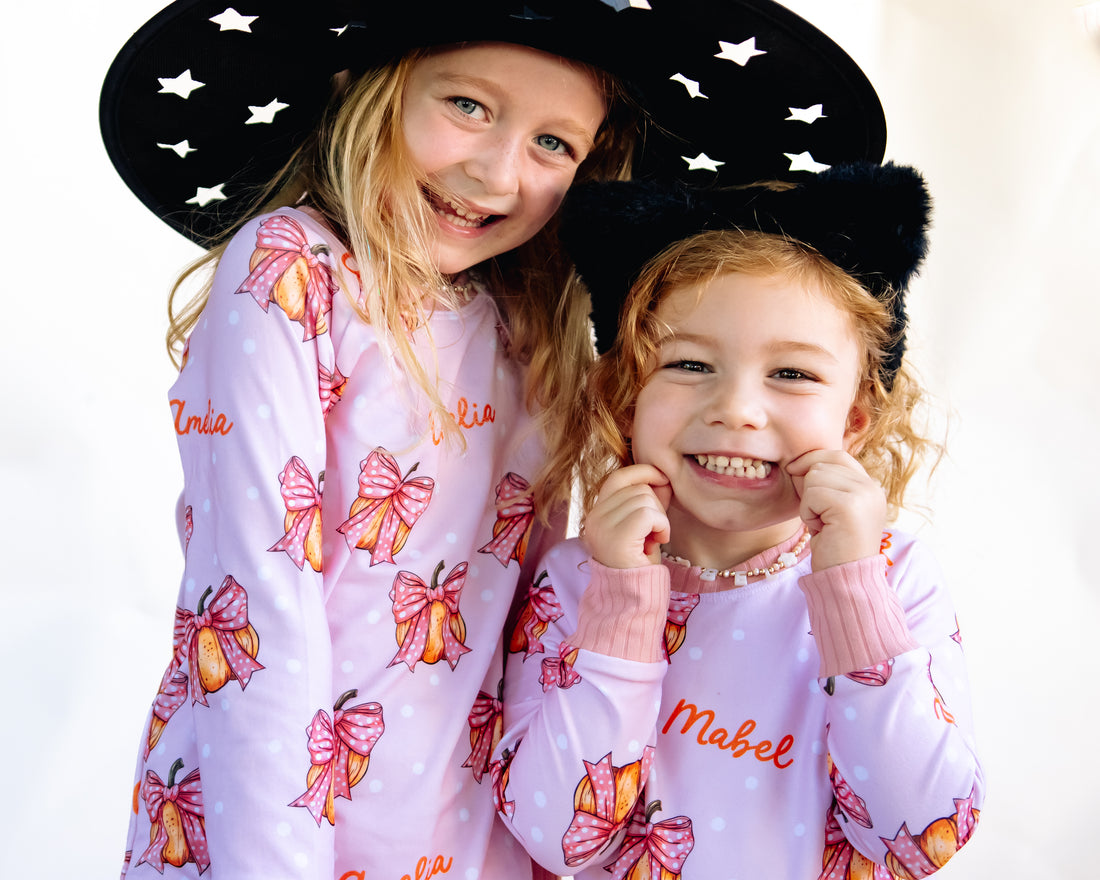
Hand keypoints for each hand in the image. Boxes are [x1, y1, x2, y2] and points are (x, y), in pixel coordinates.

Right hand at [582, 464, 670, 568]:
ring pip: (645, 499)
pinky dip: (662, 525)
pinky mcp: (617, 537)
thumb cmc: (639, 564)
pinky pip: (649, 514)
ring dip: (661, 518)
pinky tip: (659, 541)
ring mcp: (603, 526)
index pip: (617, 478)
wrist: (632, 597)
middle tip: (656, 531)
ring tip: (655, 538)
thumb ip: (649, 502)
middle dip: (656, 505)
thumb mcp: (643, 527)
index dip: (642, 472)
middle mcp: (594, 517)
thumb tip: (663, 479)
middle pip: (637, 488)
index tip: (662, 478)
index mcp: (596, 513)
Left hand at [786, 450, 885, 570]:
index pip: (837, 455)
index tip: (793, 470)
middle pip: (823, 463)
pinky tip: (820, 529)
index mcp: (870, 487)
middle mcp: (871, 487)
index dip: (812, 459)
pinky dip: (808, 512)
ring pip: (814, 476)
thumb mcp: (832, 510)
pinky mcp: (850, 505)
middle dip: (809, 487)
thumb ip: (826, 484)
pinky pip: (812, 494)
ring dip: (808, 502)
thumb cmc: (834, 547)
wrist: (846, 578)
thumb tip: (797, 464)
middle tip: (819, 516)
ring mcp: (863, 495)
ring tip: (822, 524)